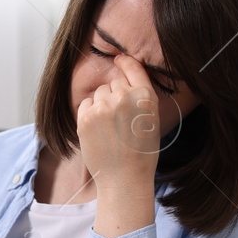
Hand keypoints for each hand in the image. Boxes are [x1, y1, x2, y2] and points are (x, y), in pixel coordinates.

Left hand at [76, 54, 159, 192]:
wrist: (124, 179)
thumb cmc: (141, 153)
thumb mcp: (151, 120)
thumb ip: (140, 98)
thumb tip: (123, 78)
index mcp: (145, 97)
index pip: (133, 67)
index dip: (125, 62)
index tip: (119, 59)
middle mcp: (124, 97)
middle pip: (114, 83)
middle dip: (115, 95)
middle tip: (120, 119)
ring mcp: (103, 106)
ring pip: (99, 93)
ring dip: (102, 104)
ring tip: (110, 127)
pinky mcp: (85, 117)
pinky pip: (86, 103)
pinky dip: (90, 112)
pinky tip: (98, 129)